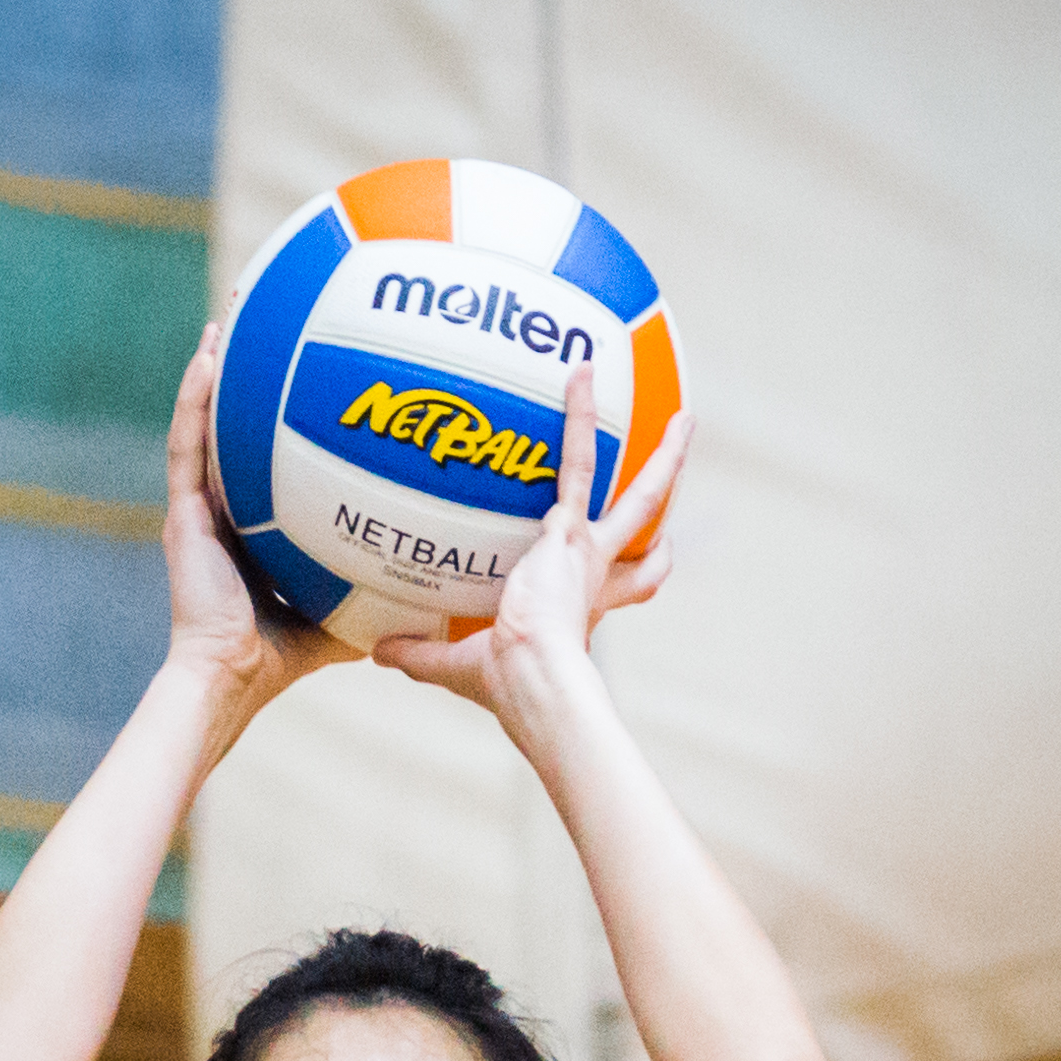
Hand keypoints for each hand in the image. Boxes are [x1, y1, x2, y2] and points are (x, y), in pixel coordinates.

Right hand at [163, 324, 354, 707]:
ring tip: (232, 320)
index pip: (267, 459)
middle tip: (267, 327)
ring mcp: (200, 507)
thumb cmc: (281, 656)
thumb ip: (377, 595)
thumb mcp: (342, 612)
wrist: (235, 673)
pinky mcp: (182, 511)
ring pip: (205, 424)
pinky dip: (194, 398)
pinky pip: (187, 442)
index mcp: (255, 526)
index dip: (278, 418)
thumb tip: (436, 593)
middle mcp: (225, 509)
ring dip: (215, 373)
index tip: (304, 377)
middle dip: (246, 380)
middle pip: (234, 430)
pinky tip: (210, 358)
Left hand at [373, 363, 686, 716]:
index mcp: (583, 609)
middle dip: (665, 509)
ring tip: (683, 418)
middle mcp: (597, 580)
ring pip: (641, 496)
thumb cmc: (504, 683)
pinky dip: (579, 417)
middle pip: (648, 541)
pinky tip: (579, 377)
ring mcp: (592, 554)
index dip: (638, 574)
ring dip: (665, 456)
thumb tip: (377, 651)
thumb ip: (420, 653)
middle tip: (677, 477)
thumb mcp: (458, 665)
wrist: (530, 672)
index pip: (624, 589)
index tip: (651, 557)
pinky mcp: (573, 533)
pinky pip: (580, 463)